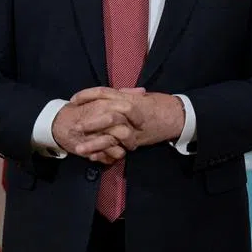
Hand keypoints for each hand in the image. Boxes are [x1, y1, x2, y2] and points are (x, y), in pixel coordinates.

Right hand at [50, 95, 135, 164]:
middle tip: (134, 142)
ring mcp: (95, 134)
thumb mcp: (101, 98)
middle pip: (124, 130)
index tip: (140, 123)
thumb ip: (123, 94)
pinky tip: (113, 154)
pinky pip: (108, 155)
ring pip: (117, 145)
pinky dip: (113, 156)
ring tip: (126, 149)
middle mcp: (100, 117)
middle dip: (131, 138)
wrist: (59, 124)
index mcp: (104, 103)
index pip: (128, 108)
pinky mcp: (90, 147)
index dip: (137, 116)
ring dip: (124, 149)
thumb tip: (142, 91)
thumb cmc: (83, 110)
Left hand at [69, 87, 185, 158]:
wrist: (178, 116)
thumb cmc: (161, 104)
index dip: (87, 95)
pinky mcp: (136, 141)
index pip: (104, 92)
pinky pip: (118, 148)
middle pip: (106, 114)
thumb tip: (114, 93)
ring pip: (110, 136)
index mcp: (129, 97)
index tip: (73, 100)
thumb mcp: (143, 96)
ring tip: (78, 149)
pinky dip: (105, 154)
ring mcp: (133, 128)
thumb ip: (127, 95)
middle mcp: (130, 112)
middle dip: (89, 121)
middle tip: (73, 126)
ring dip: (93, 144)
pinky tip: (93, 158)